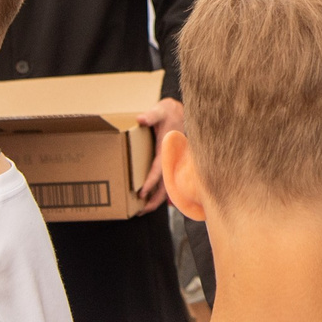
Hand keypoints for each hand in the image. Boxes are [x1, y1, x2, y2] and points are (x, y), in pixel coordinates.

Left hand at [133, 98, 182, 213]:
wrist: (181, 112)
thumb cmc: (169, 112)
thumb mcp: (160, 111)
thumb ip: (151, 115)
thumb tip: (141, 119)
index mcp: (167, 150)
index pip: (159, 170)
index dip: (150, 182)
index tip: (141, 192)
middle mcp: (173, 160)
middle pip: (166, 185)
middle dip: (154, 199)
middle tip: (140, 211)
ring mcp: (174, 163)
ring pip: (169, 186)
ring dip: (158, 199)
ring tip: (145, 210)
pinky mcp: (173, 164)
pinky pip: (171, 181)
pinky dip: (168, 193)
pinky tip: (166, 204)